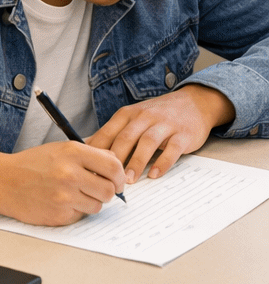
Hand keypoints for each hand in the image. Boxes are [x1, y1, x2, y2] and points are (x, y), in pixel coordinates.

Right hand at [0, 142, 127, 224]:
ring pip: (98, 205)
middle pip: (110, 190)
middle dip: (107, 191)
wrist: (4, 181)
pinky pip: (82, 215)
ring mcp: (65, 195)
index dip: (119, 176)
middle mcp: (70, 172)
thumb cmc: (32, 164)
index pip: (113, 166)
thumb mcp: (59, 149)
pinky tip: (60, 201)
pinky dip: (76, 210)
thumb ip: (88, 155)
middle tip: (96, 189)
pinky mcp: (61, 213)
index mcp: (72, 152)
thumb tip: (115, 163)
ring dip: (90, 201)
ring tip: (72, 193)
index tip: (117, 180)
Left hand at [88, 85, 234, 181]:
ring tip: (129, 180)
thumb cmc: (157, 115)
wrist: (193, 103)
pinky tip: (155, 174)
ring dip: (136, 162)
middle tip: (108, 178)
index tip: (90, 167)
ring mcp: (164, 124)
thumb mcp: (133, 118)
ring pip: (147, 142)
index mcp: (127, 114)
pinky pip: (171, 149)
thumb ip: (115, 132)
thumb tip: (89, 148)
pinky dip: (162, 162)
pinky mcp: (182, 134)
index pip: (108, 131)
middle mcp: (144, 117)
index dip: (98, 150)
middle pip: (126, 137)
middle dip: (115, 159)